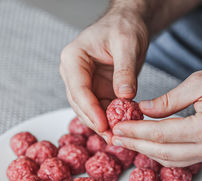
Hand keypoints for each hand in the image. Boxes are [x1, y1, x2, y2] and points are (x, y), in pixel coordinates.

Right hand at [59, 10, 148, 140]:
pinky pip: (102, 108)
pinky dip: (111, 119)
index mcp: (73, 58)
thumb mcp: (127, 45)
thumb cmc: (124, 26)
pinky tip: (122, 128)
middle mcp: (74, 73)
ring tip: (118, 138)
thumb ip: (124, 70)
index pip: (78, 89)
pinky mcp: (97, 90)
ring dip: (103, 124)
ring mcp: (85, 83)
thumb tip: (124, 97)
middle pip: (80, 104)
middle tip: (112, 137)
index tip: (103, 125)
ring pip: (89, 110)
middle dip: (96, 122)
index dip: (90, 110)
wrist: (128, 22)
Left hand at [111, 66, 201, 166]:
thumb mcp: (200, 82)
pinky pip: (183, 160)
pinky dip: (163, 153)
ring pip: (171, 160)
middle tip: (114, 138)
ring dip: (146, 151)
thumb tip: (143, 110)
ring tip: (127, 141)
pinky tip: (149, 144)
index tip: (116, 128)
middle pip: (162, 152)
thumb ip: (169, 100)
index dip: (135, 132)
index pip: (160, 134)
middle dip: (135, 145)